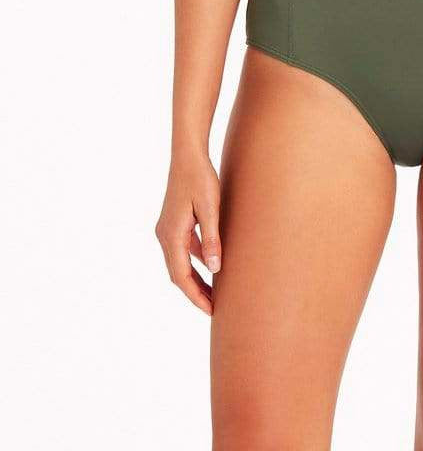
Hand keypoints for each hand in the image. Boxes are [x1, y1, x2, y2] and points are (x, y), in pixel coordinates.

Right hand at [155, 150, 221, 314]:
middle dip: (195, 292)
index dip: (196, 295)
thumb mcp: (211, 208)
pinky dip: (194, 262)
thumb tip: (214, 269)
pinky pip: (182, 250)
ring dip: (194, 278)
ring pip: (179, 263)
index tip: (211, 310)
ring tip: (214, 292)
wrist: (188, 155)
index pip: (181, 276)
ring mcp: (166, 229)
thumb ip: (212, 238)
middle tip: (214, 308)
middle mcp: (164, 235)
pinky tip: (210, 265)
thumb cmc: (201, 178)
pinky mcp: (173, 223)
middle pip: (178, 274)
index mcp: (172, 235)